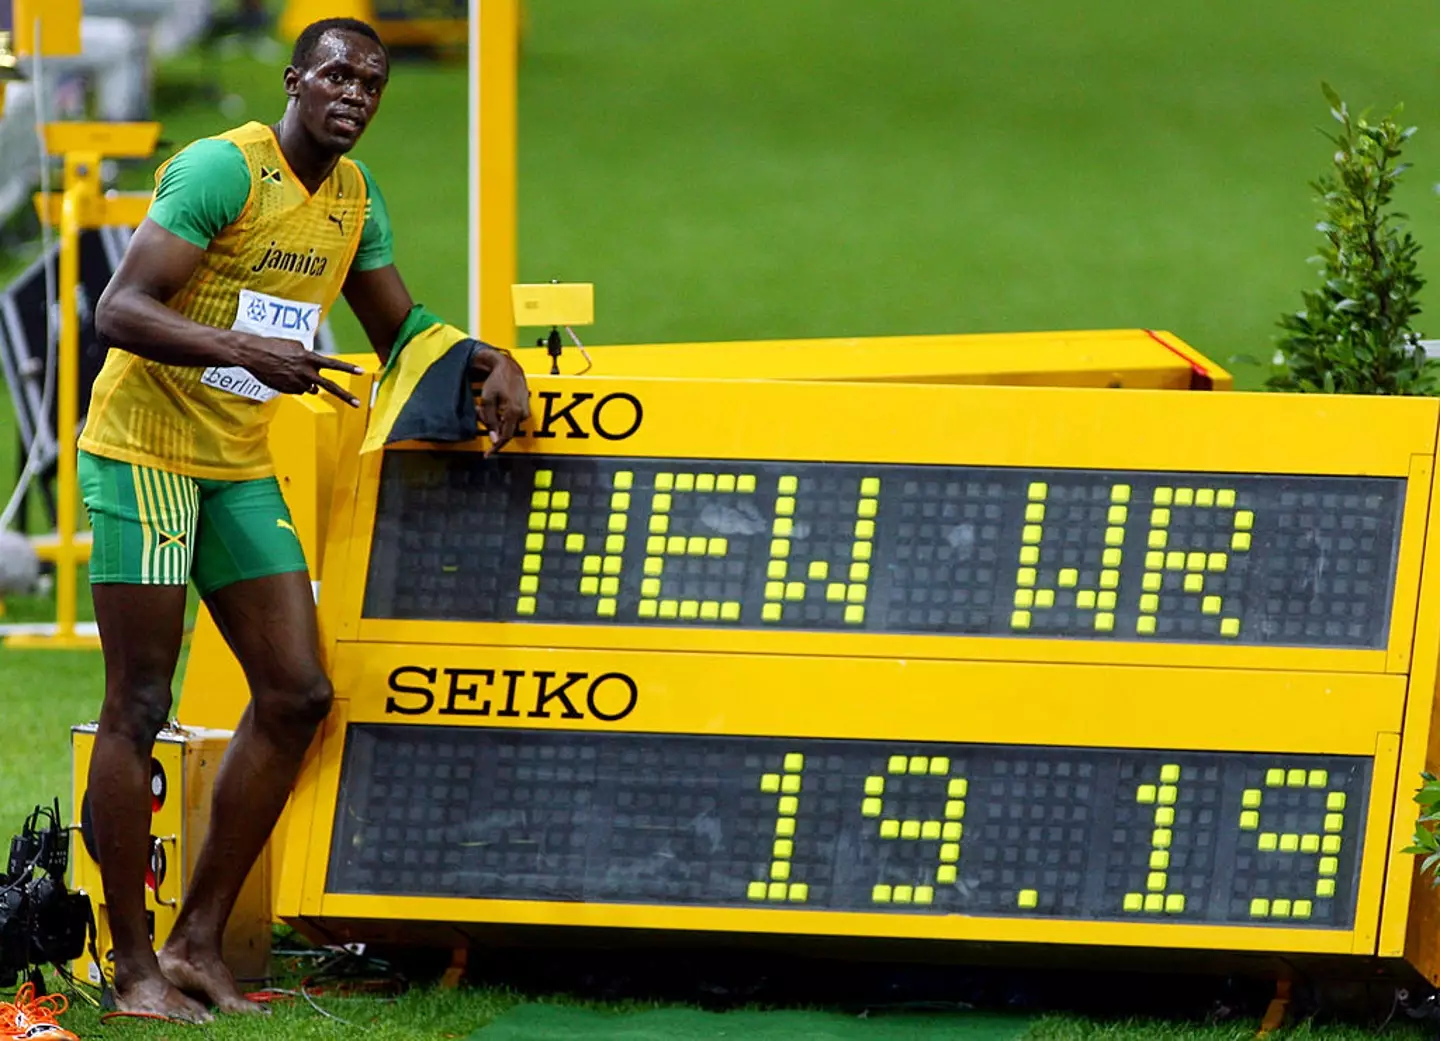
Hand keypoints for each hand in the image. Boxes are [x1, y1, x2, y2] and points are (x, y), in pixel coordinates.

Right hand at [232, 334, 363, 406]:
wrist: (253, 354)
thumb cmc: (273, 346)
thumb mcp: (294, 346)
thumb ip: (308, 356)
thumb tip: (314, 367)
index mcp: (309, 358)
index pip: (334, 364)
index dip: (349, 368)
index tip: (362, 372)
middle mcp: (306, 372)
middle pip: (330, 386)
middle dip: (345, 396)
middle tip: (358, 403)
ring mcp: (297, 383)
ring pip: (311, 389)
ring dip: (308, 383)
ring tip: (293, 372)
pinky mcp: (288, 390)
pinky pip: (298, 390)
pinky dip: (295, 385)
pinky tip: (283, 376)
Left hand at [470, 344, 530, 452]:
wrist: (509, 367)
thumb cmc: (498, 380)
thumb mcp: (488, 400)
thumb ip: (489, 420)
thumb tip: (494, 438)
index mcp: (513, 412)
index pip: (505, 437)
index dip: (496, 447)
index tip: (488, 454)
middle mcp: (522, 413)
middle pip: (505, 431)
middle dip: (492, 426)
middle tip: (480, 413)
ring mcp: (525, 411)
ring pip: (508, 424)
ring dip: (496, 420)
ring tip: (486, 407)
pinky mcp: (525, 408)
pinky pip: (512, 418)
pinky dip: (501, 415)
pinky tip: (495, 406)